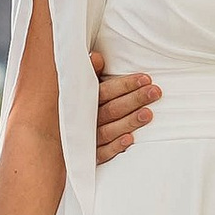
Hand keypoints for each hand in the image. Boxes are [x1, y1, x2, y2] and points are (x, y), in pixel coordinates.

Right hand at [92, 49, 157, 163]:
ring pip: (109, 130)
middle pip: (112, 109)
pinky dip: (116, 146)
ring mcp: (88, 139)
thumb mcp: (84, 88)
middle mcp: (86, 120)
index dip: (126, 85)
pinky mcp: (91, 157)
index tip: (146, 79)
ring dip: (129, 122)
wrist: (59, 137)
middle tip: (155, 92)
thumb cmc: (81, 107)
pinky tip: (130, 140)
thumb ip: (91, 73)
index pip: (106, 91)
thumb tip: (97, 56)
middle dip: (134, 100)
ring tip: (148, 114)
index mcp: (85, 101)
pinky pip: (103, 153)